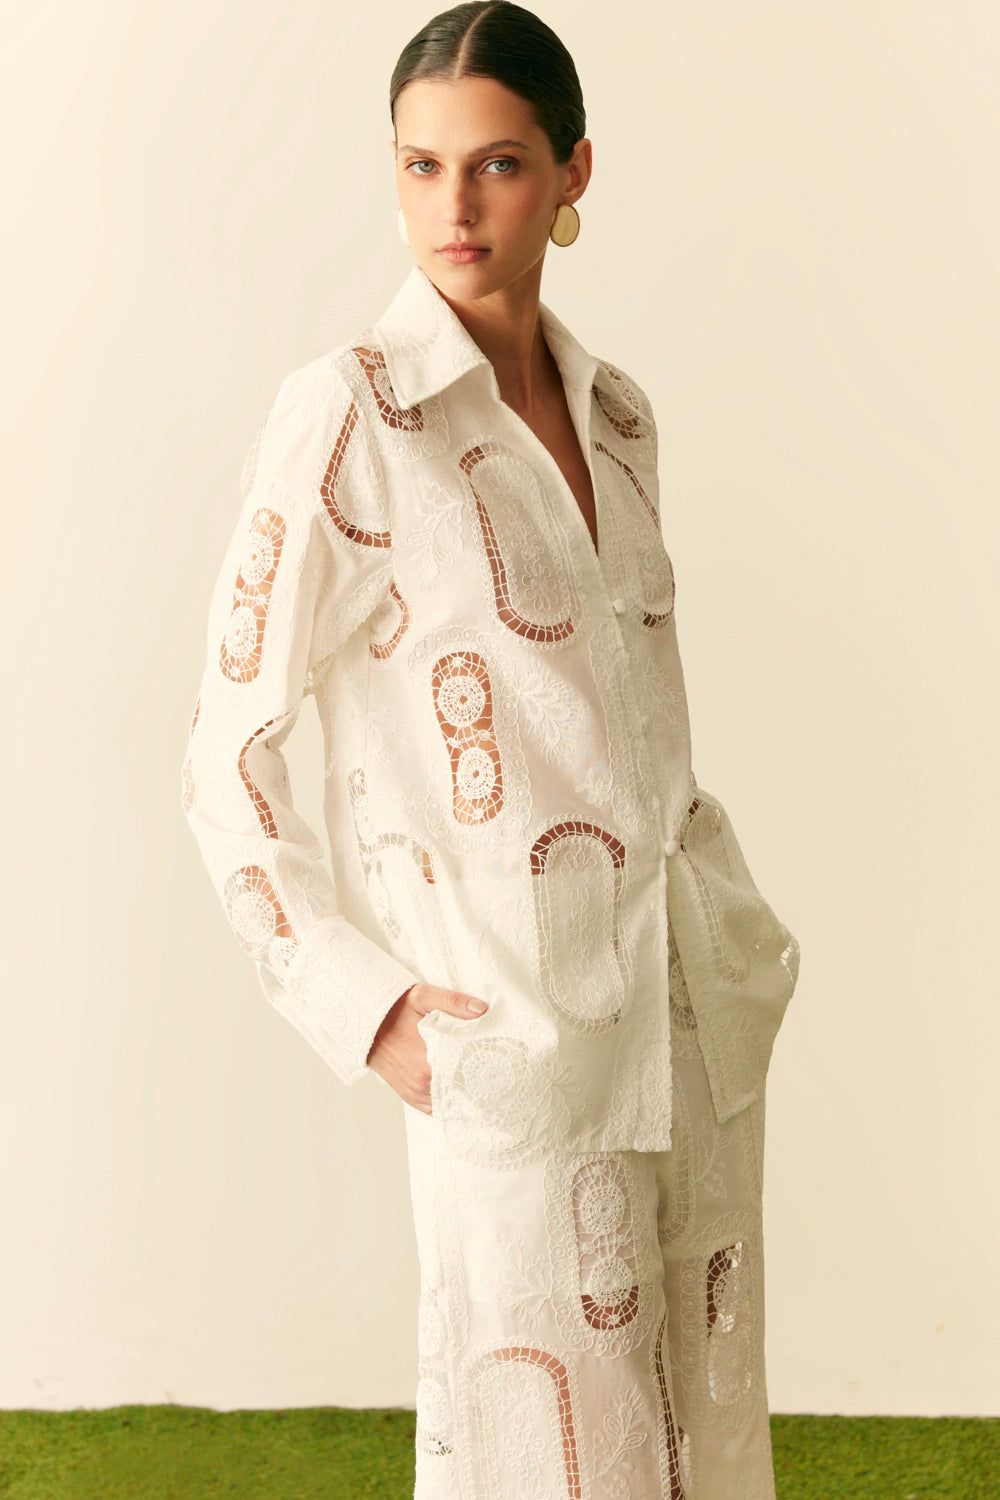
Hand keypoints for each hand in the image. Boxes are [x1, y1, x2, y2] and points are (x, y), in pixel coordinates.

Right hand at [365, 982, 488, 1114]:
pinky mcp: (411, 1097)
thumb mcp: (422, 997)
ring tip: (485, 1084)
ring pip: (451, 1103)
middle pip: (462, 1092)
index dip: (487, 1072)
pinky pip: (437, 1107)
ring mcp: (416, 1094)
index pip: (468, 1076)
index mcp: (428, 1064)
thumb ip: (453, 1002)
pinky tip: (462, 1092)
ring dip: (466, 1095)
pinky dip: (450, 1101)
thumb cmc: (393, 1010)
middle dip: (480, 1084)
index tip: (502, 1065)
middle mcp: (422, 1085)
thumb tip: (481, 1009)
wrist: (364, 1024)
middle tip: (500, 1074)